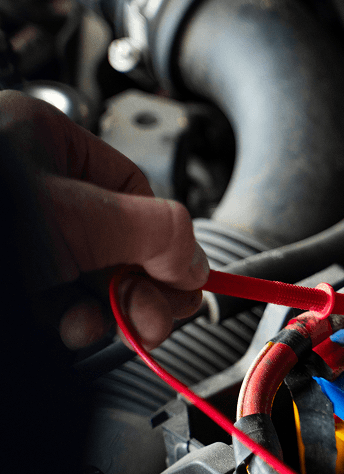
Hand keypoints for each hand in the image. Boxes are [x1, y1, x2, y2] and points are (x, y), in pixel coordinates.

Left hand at [0, 89, 208, 349]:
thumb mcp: (79, 218)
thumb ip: (158, 233)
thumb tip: (196, 262)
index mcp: (47, 145)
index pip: (139, 198)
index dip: (167, 246)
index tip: (183, 287)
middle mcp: (33, 188)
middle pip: (119, 242)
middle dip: (137, 288)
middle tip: (149, 319)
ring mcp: (22, 238)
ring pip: (90, 279)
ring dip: (103, 312)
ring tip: (90, 325)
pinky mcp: (17, 279)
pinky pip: (60, 302)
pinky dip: (71, 323)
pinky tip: (65, 328)